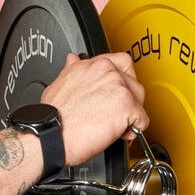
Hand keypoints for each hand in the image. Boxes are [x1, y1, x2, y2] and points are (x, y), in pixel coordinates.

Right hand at [41, 51, 147, 166]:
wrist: (51, 134)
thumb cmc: (53, 116)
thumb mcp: (59, 82)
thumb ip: (73, 70)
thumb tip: (73, 60)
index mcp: (93, 64)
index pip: (121, 63)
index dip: (121, 81)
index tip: (115, 94)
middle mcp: (107, 72)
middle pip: (134, 83)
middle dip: (128, 100)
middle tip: (113, 114)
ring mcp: (119, 87)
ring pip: (139, 100)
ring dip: (131, 114)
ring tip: (114, 125)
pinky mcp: (127, 106)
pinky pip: (142, 120)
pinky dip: (134, 130)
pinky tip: (118, 134)